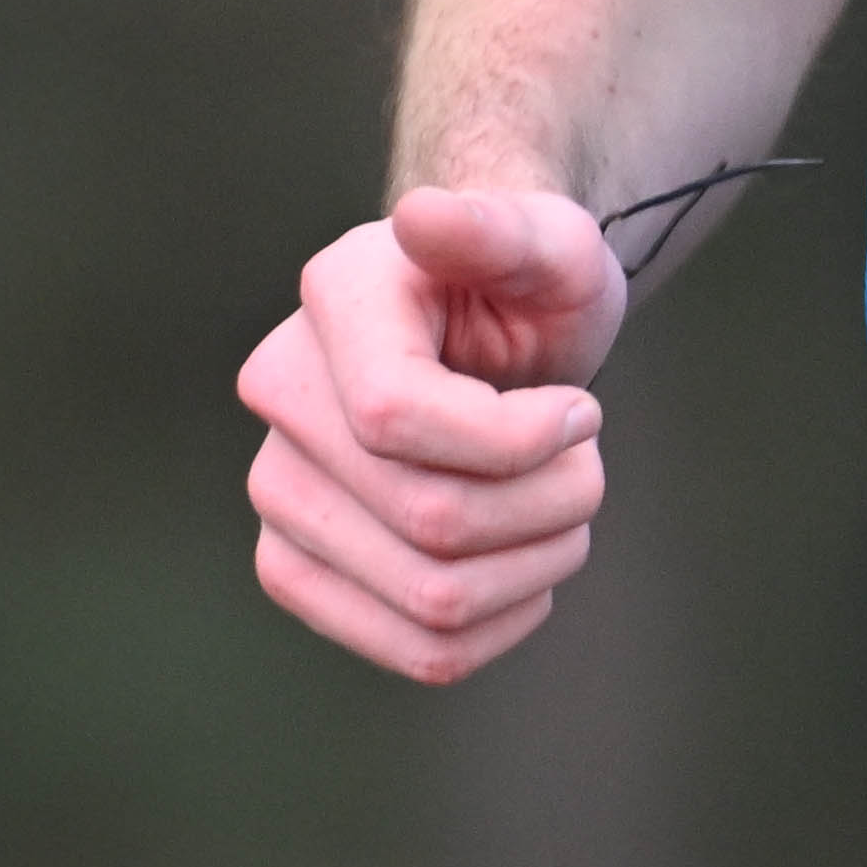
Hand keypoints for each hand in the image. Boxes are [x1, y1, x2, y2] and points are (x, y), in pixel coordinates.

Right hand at [237, 184, 628, 683]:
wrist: (497, 335)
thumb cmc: (529, 284)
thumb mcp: (551, 242)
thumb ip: (503, 228)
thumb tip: (422, 217)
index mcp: (334, 297)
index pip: (399, 420)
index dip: (519, 440)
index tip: (584, 412)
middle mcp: (280, 394)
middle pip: (430, 520)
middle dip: (553, 502)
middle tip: (589, 463)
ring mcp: (277, 490)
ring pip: (431, 598)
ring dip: (539, 566)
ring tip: (566, 509)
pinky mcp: (298, 568)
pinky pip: (418, 649)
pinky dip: (505, 622)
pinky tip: (529, 563)